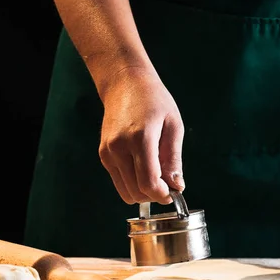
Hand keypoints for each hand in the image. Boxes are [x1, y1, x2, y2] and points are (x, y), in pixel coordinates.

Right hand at [98, 68, 184, 204]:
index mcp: (140, 138)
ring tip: (157, 175)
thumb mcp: (173, 126)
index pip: (148, 183)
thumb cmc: (154, 101)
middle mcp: (118, 148)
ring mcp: (107, 152)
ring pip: (126, 191)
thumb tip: (177, 186)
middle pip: (136, 191)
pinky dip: (133, 183)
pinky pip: (119, 182)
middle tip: (168, 184)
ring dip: (143, 192)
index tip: (174, 192)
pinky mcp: (103, 155)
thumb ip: (173, 159)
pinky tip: (144, 169)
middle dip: (155, 195)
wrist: (125, 84)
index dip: (163, 195)